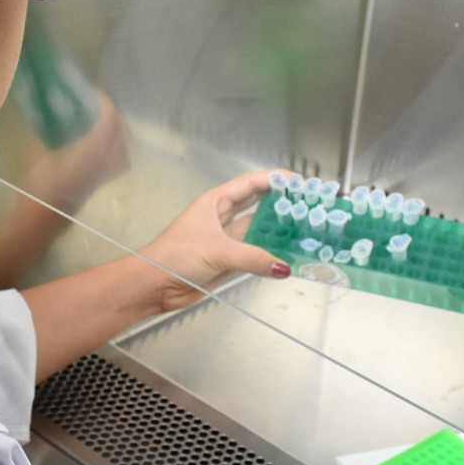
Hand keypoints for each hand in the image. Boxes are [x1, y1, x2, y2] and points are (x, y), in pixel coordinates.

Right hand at [20, 94, 129, 212]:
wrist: (44, 218)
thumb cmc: (39, 186)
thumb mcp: (38, 155)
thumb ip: (47, 136)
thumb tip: (47, 120)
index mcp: (91, 151)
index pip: (109, 121)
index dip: (106, 105)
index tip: (97, 94)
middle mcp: (105, 161)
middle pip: (122, 133)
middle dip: (115, 116)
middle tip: (100, 106)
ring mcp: (106, 173)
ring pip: (125, 147)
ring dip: (119, 132)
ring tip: (105, 123)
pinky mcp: (103, 183)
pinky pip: (121, 162)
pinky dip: (120, 149)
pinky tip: (107, 146)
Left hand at [137, 169, 291, 314]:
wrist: (154, 284)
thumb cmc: (178, 255)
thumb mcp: (217, 251)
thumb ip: (253, 258)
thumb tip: (285, 267)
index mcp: (215, 203)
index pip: (250, 184)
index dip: (274, 180)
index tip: (299, 182)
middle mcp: (222, 218)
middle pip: (256, 205)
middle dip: (280, 203)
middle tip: (309, 205)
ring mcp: (225, 240)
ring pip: (257, 231)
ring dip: (277, 231)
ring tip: (306, 230)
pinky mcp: (227, 261)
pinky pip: (253, 254)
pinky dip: (269, 255)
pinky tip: (288, 257)